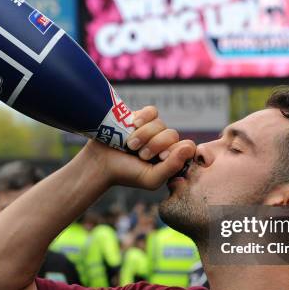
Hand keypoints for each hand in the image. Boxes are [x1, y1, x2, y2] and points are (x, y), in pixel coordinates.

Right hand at [81, 106, 195, 189]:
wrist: (100, 163)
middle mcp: (163, 142)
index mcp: (170, 158)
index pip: (187, 147)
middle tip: (140, 155)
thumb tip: (189, 147)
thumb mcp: (151, 178)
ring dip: (144, 135)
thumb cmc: (126, 174)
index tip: (160, 159)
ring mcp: (152, 129)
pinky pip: (152, 111)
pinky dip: (144, 117)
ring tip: (130, 144)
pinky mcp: (140, 117)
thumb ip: (172, 167)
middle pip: (173, 134)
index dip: (175, 151)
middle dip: (155, 145)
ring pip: (160, 124)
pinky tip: (134, 124)